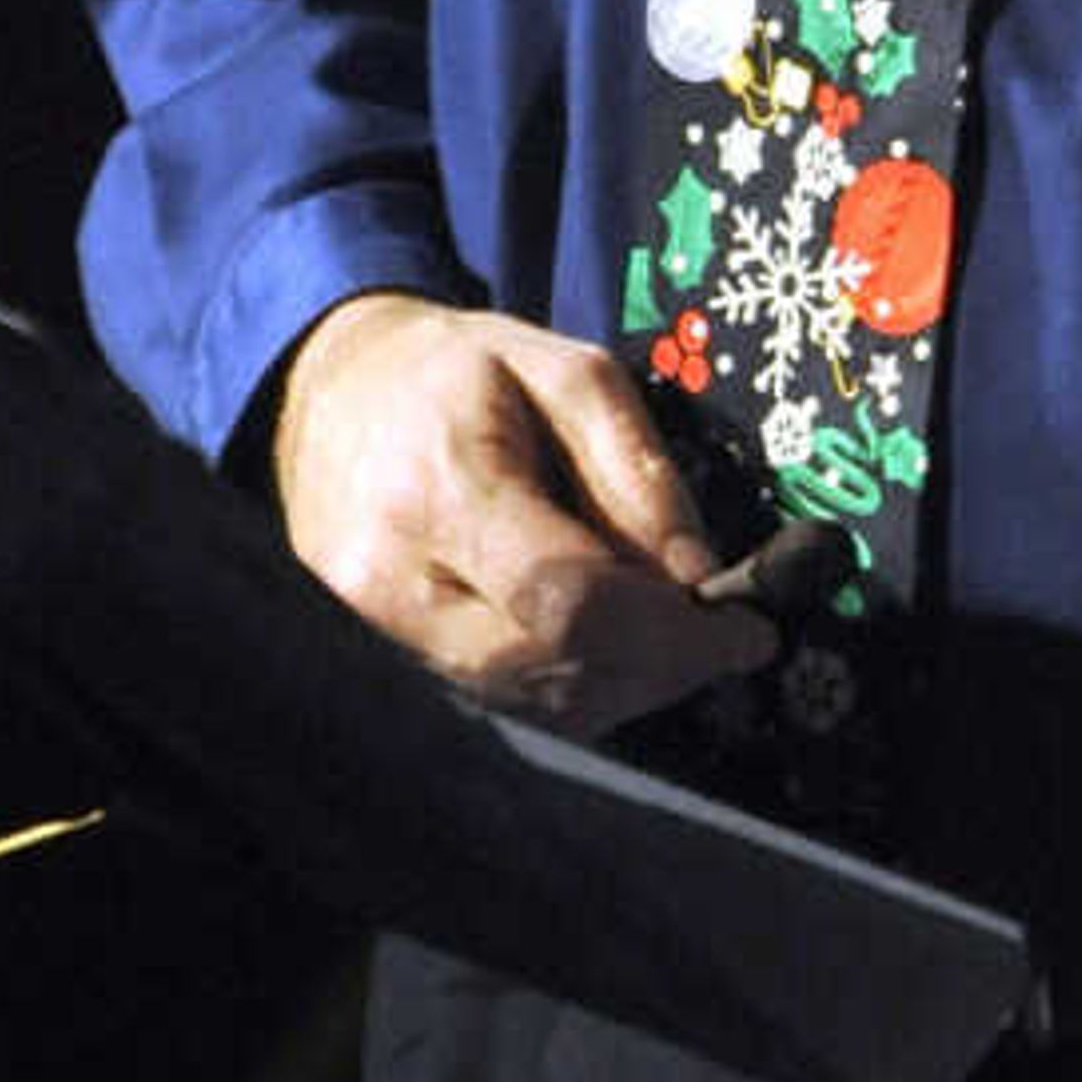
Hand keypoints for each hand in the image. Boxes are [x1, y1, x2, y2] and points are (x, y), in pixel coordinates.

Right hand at [268, 289, 775, 734]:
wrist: (331, 395)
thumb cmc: (461, 373)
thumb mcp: (571, 374)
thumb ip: (639, 474)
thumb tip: (700, 579)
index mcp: (441, 489)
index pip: (568, 603)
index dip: (674, 636)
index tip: (750, 633)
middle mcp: (389, 584)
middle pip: (553, 673)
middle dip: (662, 667)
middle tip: (720, 634)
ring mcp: (372, 638)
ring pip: (530, 708)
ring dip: (624, 685)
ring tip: (668, 630)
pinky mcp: (377, 665)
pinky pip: (498, 705)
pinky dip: (572, 687)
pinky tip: (606, 641)